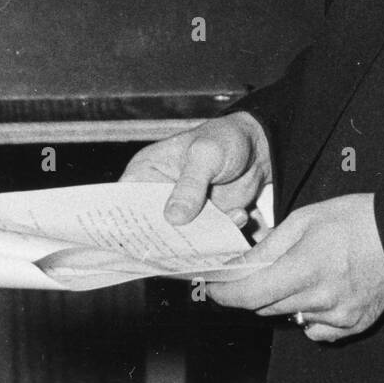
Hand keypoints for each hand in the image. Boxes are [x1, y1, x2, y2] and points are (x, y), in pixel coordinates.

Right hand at [120, 112, 271, 227]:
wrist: (259, 148)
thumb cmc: (225, 139)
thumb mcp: (206, 154)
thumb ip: (190, 184)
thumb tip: (174, 218)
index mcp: (145, 173)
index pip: (124, 205)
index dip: (126, 226)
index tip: (139, 244)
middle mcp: (157, 196)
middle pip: (150, 229)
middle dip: (166, 239)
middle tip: (186, 242)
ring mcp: (180, 212)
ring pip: (178, 239)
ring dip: (199, 239)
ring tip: (220, 225)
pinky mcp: (202, 223)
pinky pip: (205, 240)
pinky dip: (222, 235)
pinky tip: (239, 216)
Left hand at [208, 193, 383, 341]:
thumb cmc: (359, 219)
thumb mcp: (308, 218)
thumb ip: (270, 245)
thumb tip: (241, 265)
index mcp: (306, 266)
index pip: (249, 294)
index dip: (225, 293)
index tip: (214, 287)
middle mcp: (320, 297)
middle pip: (266, 306)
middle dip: (256, 289)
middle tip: (261, 268)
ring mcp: (337, 316)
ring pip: (289, 316)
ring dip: (284, 299)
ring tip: (304, 271)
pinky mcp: (352, 325)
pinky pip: (315, 328)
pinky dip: (310, 313)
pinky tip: (323, 289)